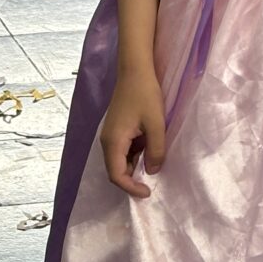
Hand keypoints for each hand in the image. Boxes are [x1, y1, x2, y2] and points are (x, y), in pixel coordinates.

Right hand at [100, 69, 165, 197]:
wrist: (135, 69)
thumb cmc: (145, 94)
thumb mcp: (156, 124)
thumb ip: (155, 151)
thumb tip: (152, 171)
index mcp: (113, 141)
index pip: (116, 176)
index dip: (131, 188)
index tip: (148, 192)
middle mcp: (106, 140)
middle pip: (115, 170)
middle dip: (132, 179)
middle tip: (151, 183)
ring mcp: (110, 134)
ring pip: (119, 160)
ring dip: (133, 166)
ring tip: (152, 164)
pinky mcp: (116, 128)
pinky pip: (122, 149)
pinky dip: (133, 155)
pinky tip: (148, 150)